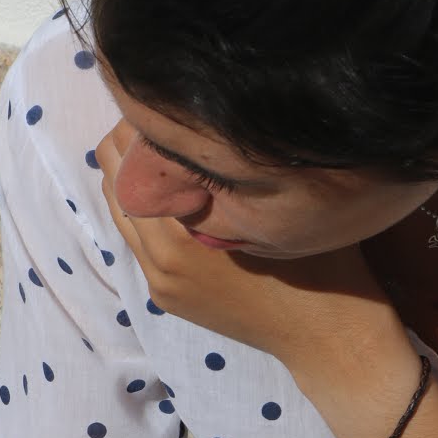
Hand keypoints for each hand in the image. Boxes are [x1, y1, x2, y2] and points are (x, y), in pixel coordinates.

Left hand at [95, 120, 398, 374]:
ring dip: (136, 179)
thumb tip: (199, 120)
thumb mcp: (274, 200)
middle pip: (112, 177)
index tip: (168, 103)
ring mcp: (159, 280)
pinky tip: (179, 195)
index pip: (129, 153)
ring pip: (118, 210)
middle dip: (131, 145)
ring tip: (170, 155)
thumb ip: (230, 166)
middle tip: (165, 122)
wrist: (324, 334)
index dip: (143, 119)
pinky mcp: (166, 296)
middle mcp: (159, 257)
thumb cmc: (316, 258)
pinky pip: (137, 240)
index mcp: (181, 230)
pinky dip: (146, 212)